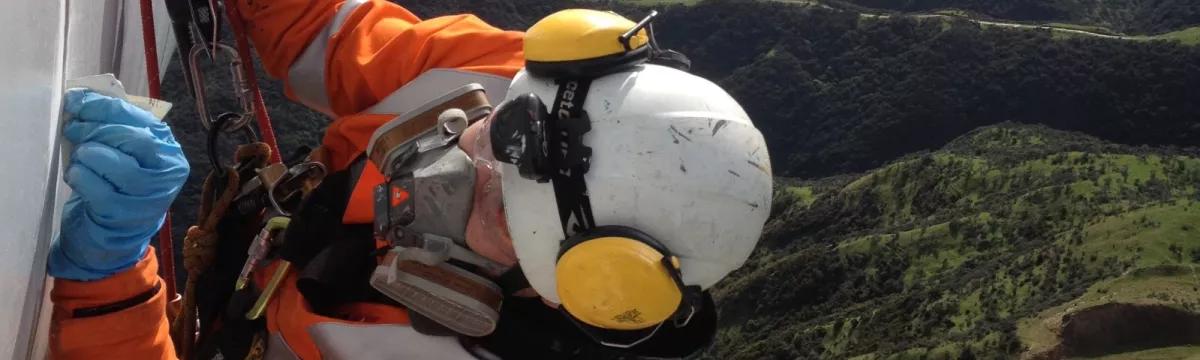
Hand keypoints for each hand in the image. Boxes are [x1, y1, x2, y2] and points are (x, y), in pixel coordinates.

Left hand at [48, 89, 189, 280]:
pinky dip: (79, 176)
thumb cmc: (120, 186)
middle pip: (128, 137)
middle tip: (72, 128)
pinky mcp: (124, 214)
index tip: (77, 101)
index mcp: (169, 151)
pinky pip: (95, 186)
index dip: (103, 107)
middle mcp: (165, 173)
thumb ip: (118, 129)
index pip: (138, 118)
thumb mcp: (129, 155)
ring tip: (79, 157)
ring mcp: (147, 196)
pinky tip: (76, 175)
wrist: (117, 233)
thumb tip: (83, 99)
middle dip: (93, 128)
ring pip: (111, 160)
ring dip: (85, 153)